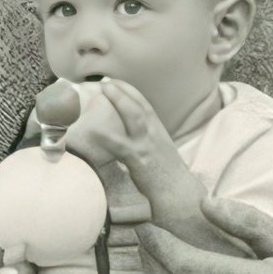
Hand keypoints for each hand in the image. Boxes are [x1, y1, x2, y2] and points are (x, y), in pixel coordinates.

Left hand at [62, 79, 179, 176]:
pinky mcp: (139, 160)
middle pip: (139, 105)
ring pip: (135, 118)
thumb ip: (144, 135)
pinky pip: (121, 146)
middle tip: (104, 81)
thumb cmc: (166, 172)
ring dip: (120, 101)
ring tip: (103, 90)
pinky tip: (92, 130)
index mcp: (157, 129)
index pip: (143, 103)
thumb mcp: (158, 147)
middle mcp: (154, 133)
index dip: (128, 90)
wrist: (180, 193)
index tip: (113, 80)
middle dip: (122, 90)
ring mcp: (147, 145)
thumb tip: (125, 127)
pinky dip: (107, 136)